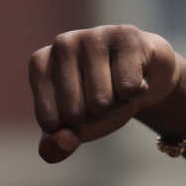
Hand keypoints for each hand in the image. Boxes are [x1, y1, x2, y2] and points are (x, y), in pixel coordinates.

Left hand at [29, 24, 176, 162]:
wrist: (145, 76)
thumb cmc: (101, 102)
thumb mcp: (72, 131)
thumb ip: (55, 149)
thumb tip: (66, 141)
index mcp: (40, 64)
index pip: (50, 122)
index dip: (72, 127)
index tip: (82, 107)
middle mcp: (62, 44)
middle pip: (75, 114)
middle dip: (95, 117)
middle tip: (105, 97)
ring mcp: (93, 36)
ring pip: (102, 102)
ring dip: (117, 105)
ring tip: (120, 86)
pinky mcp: (126, 36)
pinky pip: (128, 88)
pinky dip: (138, 92)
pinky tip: (137, 75)